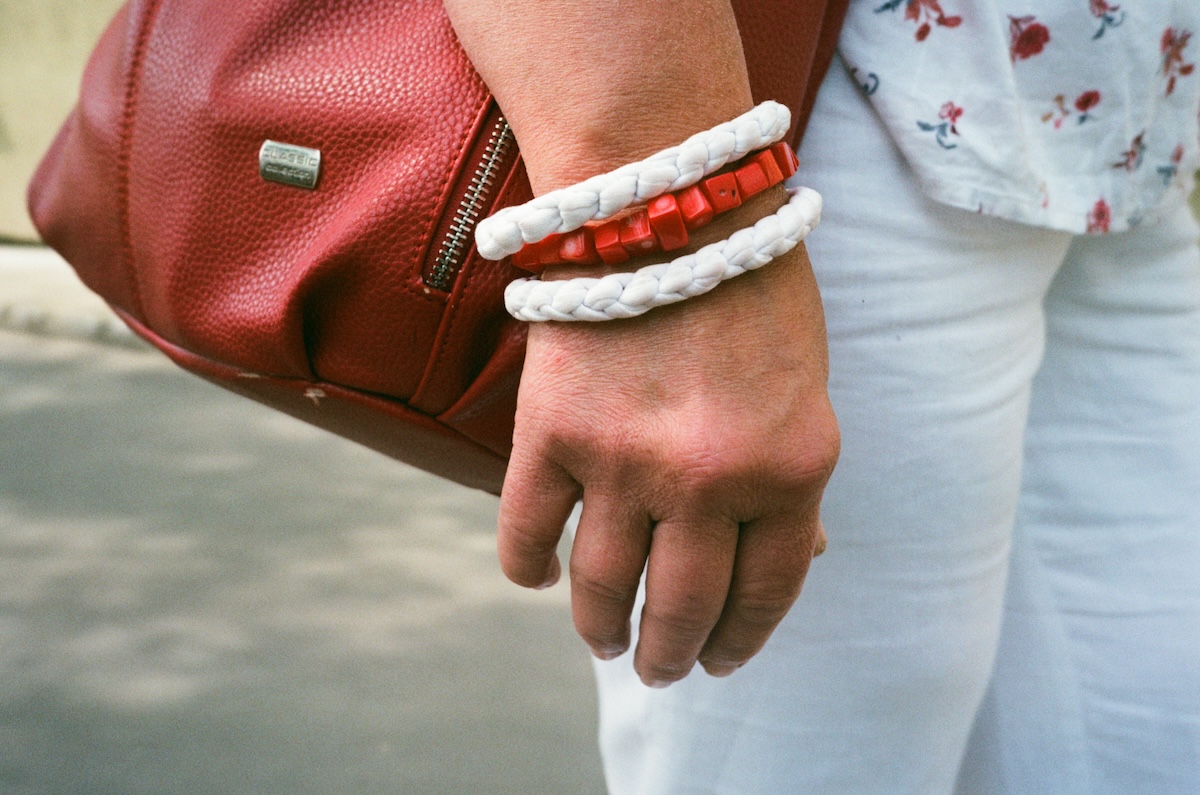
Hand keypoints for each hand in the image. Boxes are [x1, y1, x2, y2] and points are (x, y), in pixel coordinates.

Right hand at [498, 237, 838, 685]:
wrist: (665, 199)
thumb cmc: (748, 287)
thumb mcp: (804, 388)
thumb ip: (792, 479)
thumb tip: (797, 556)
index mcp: (790, 469)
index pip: (767, 590)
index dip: (742, 638)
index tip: (722, 659)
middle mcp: (709, 480)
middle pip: (681, 607)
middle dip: (670, 654)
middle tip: (661, 669)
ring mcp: (624, 461)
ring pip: (602, 586)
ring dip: (601, 629)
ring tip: (605, 642)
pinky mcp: (550, 434)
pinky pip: (528, 532)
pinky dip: (528, 569)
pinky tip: (538, 579)